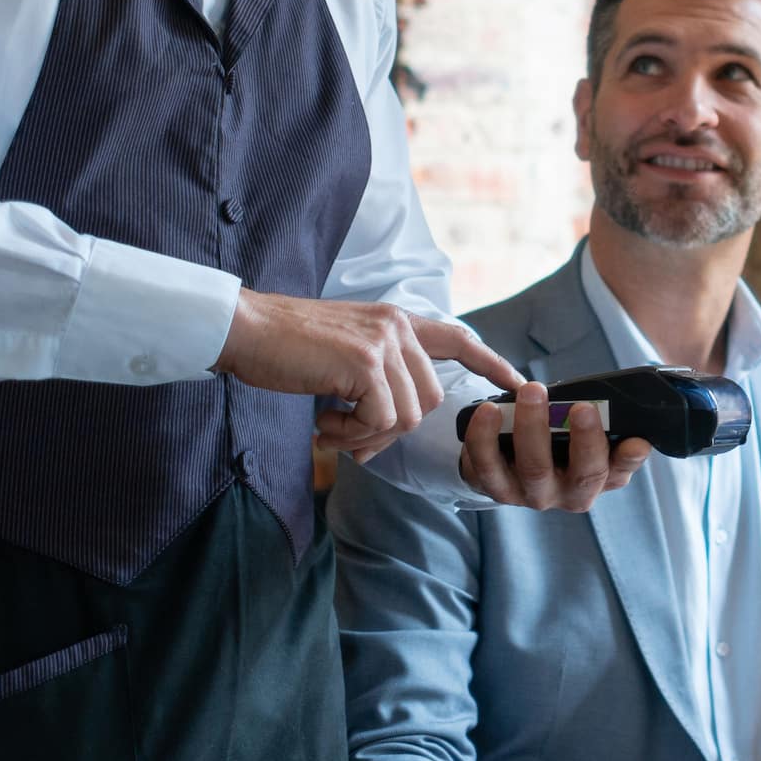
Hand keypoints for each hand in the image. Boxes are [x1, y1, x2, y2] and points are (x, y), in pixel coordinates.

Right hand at [215, 290, 520, 460]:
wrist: (244, 329)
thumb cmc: (285, 347)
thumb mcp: (343, 353)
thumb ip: (374, 379)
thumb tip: (383, 435)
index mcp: (396, 321)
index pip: (458, 338)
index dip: (489, 362)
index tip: (516, 381)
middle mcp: (397, 327)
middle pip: (429, 398)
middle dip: (392, 430)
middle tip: (349, 440)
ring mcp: (384, 343)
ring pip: (407, 415)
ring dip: (367, 436)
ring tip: (330, 428)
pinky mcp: (364, 363)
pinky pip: (381, 420)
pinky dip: (352, 434)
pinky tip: (323, 423)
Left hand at [455, 385, 655, 511]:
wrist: (519, 464)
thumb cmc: (567, 447)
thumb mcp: (596, 445)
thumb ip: (617, 440)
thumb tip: (640, 441)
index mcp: (593, 483)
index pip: (613, 473)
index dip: (626, 459)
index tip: (634, 439)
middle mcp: (561, 496)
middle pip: (573, 474)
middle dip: (576, 437)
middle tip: (575, 402)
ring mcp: (525, 495)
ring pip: (529, 469)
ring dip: (529, 429)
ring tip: (528, 393)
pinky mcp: (492, 487)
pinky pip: (484, 468)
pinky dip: (483, 439)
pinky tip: (488, 411)